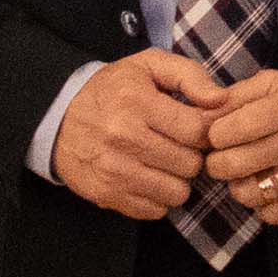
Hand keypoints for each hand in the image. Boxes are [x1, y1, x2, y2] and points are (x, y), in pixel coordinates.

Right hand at [46, 51, 221, 218]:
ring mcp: (114, 170)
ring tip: (164, 162)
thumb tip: (221, 100)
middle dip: (191, 156)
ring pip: (177, 192)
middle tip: (177, 145)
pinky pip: (155, 211)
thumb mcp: (148, 65)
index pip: (197, 131)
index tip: (195, 128)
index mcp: (136, 102)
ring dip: (176, 180)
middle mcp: (124, 137)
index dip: (204, 132)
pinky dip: (157, 198)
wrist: (57, 117)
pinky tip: (147, 177)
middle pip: (190, 165)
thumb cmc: (112, 89)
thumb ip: (190, 75)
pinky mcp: (106, 194)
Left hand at [196, 68, 277, 224]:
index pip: (227, 130)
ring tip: (248, 175)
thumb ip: (239, 94)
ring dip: (239, 187)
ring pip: (247, 194)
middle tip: (224, 159)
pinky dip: (263, 207)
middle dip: (218, 163)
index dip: (214, 135)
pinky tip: (270, 190)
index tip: (221, 135)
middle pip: (231, 165)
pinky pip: (270, 215)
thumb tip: (200, 112)